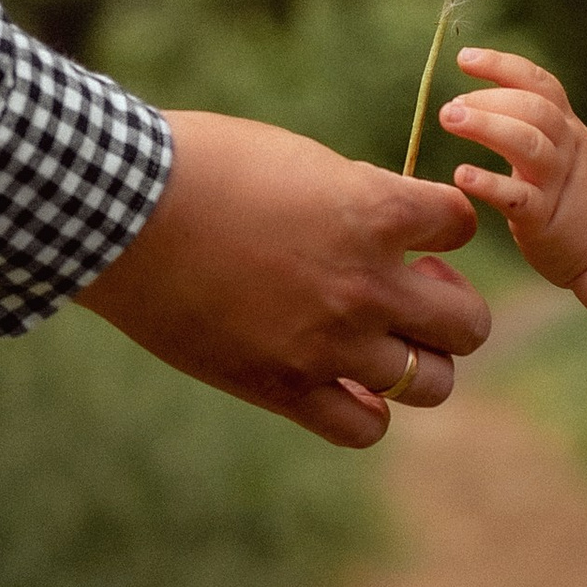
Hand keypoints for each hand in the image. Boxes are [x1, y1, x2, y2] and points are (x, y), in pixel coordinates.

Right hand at [78, 108, 488, 450]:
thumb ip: (357, 196)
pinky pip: (362, 427)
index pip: (461, 226)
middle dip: (449, 308)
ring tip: (383, 344)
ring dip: (418, 364)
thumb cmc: (198, 165)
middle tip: (409, 293)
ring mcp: (329, 344)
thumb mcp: (296, 160)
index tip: (414, 231)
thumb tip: (394, 225)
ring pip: (429, 382)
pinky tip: (345, 386)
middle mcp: (367, 285)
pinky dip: (367, 412)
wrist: (118, 210)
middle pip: (468, 325)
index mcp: (376, 210)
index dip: (444, 227)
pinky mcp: (282, 387)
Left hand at [439, 48, 586, 287]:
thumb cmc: (584, 203)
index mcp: (569, 130)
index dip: (502, 66)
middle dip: (490, 98)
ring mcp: (557, 184)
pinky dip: (490, 184)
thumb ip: (537, 131)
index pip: (539, 85)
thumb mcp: (569, 155)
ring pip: (527, 144)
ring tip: (450, 118)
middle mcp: (566, 150)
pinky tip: (463, 175)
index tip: (464, 58)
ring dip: (487, 126)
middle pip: (533, 109)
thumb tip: (485, 108)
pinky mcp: (545, 221)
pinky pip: (518, 198)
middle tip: (450, 106)